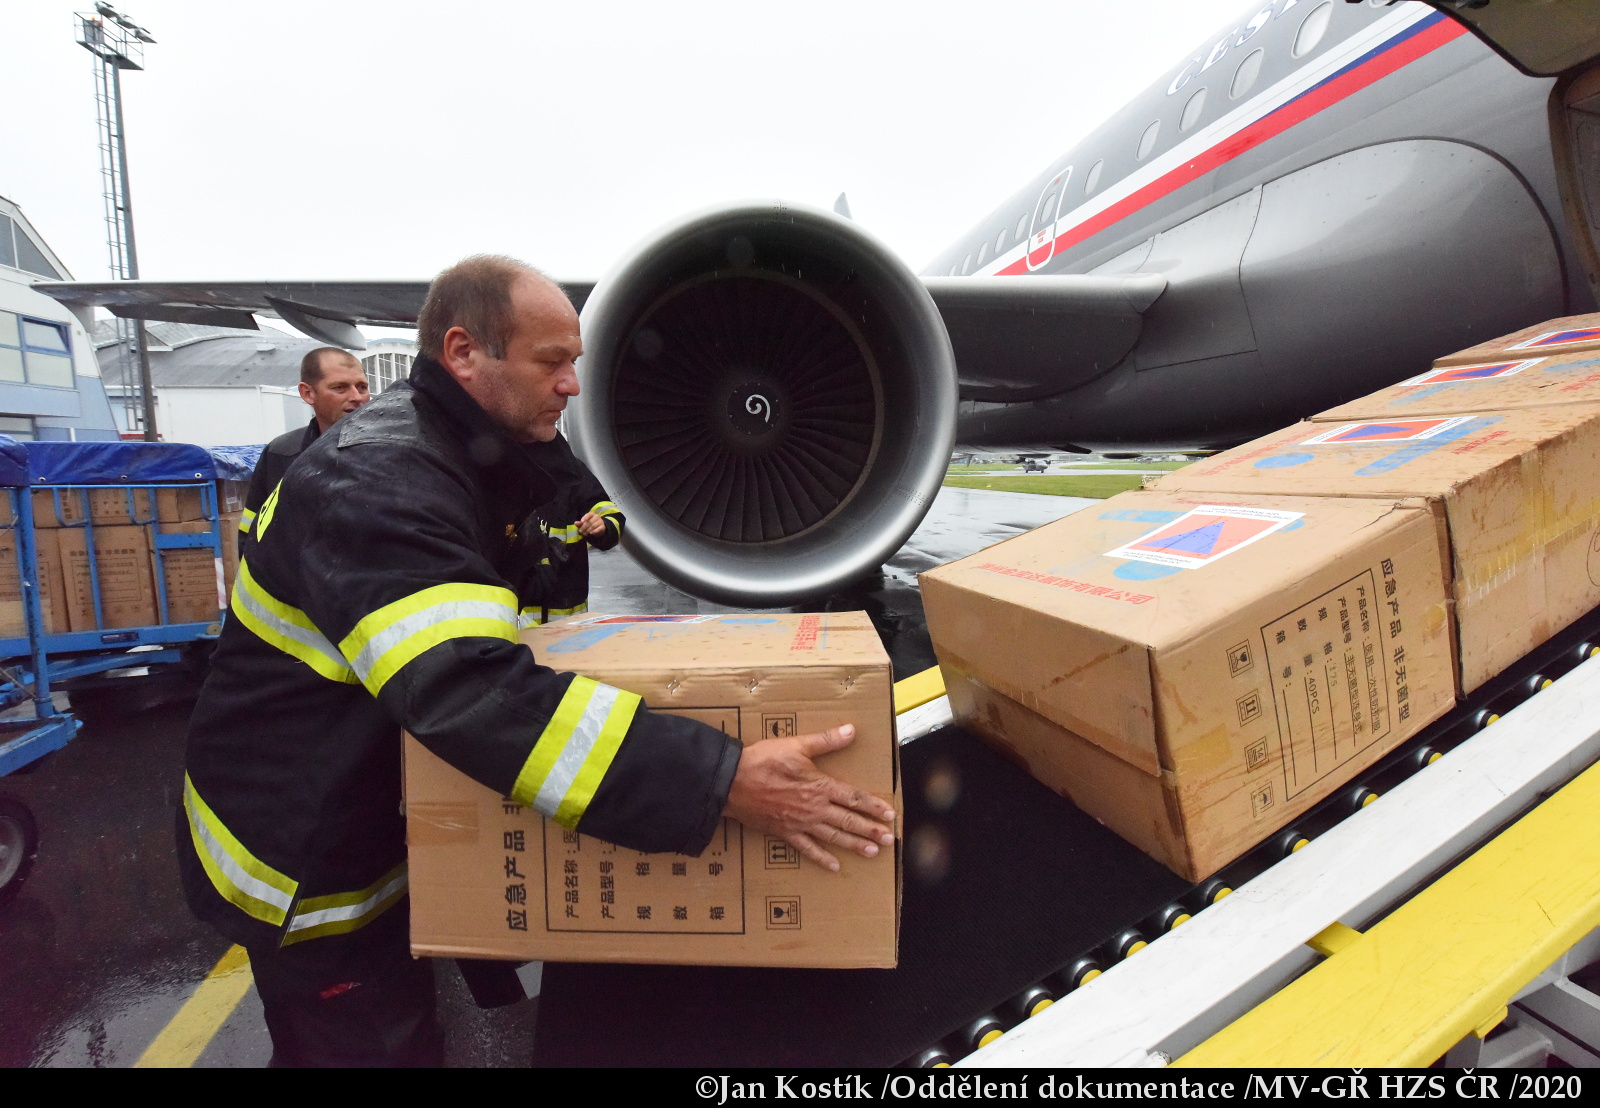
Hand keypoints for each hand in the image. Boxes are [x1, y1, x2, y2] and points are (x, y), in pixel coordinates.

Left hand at [577, 512, 606, 537]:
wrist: (599, 528)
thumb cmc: (590, 524)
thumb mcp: (584, 523)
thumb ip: (580, 523)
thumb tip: (575, 523)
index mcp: (592, 514)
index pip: (589, 514)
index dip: (585, 517)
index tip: (582, 521)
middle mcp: (597, 517)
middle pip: (590, 522)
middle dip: (584, 527)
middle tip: (581, 531)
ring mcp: (600, 521)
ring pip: (593, 525)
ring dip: (588, 530)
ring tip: (584, 534)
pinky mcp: (603, 527)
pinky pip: (599, 529)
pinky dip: (594, 531)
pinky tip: (591, 533)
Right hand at [722, 724, 895, 871]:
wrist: (731, 782)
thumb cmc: (763, 761)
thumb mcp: (796, 745)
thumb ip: (825, 740)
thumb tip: (851, 730)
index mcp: (819, 786)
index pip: (853, 797)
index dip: (873, 806)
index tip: (890, 814)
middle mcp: (814, 808)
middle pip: (848, 821)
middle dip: (870, 830)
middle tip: (890, 839)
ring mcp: (800, 823)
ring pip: (833, 837)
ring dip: (854, 844)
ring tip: (873, 852)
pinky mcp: (785, 832)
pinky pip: (807, 848)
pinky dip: (821, 858)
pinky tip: (835, 866)